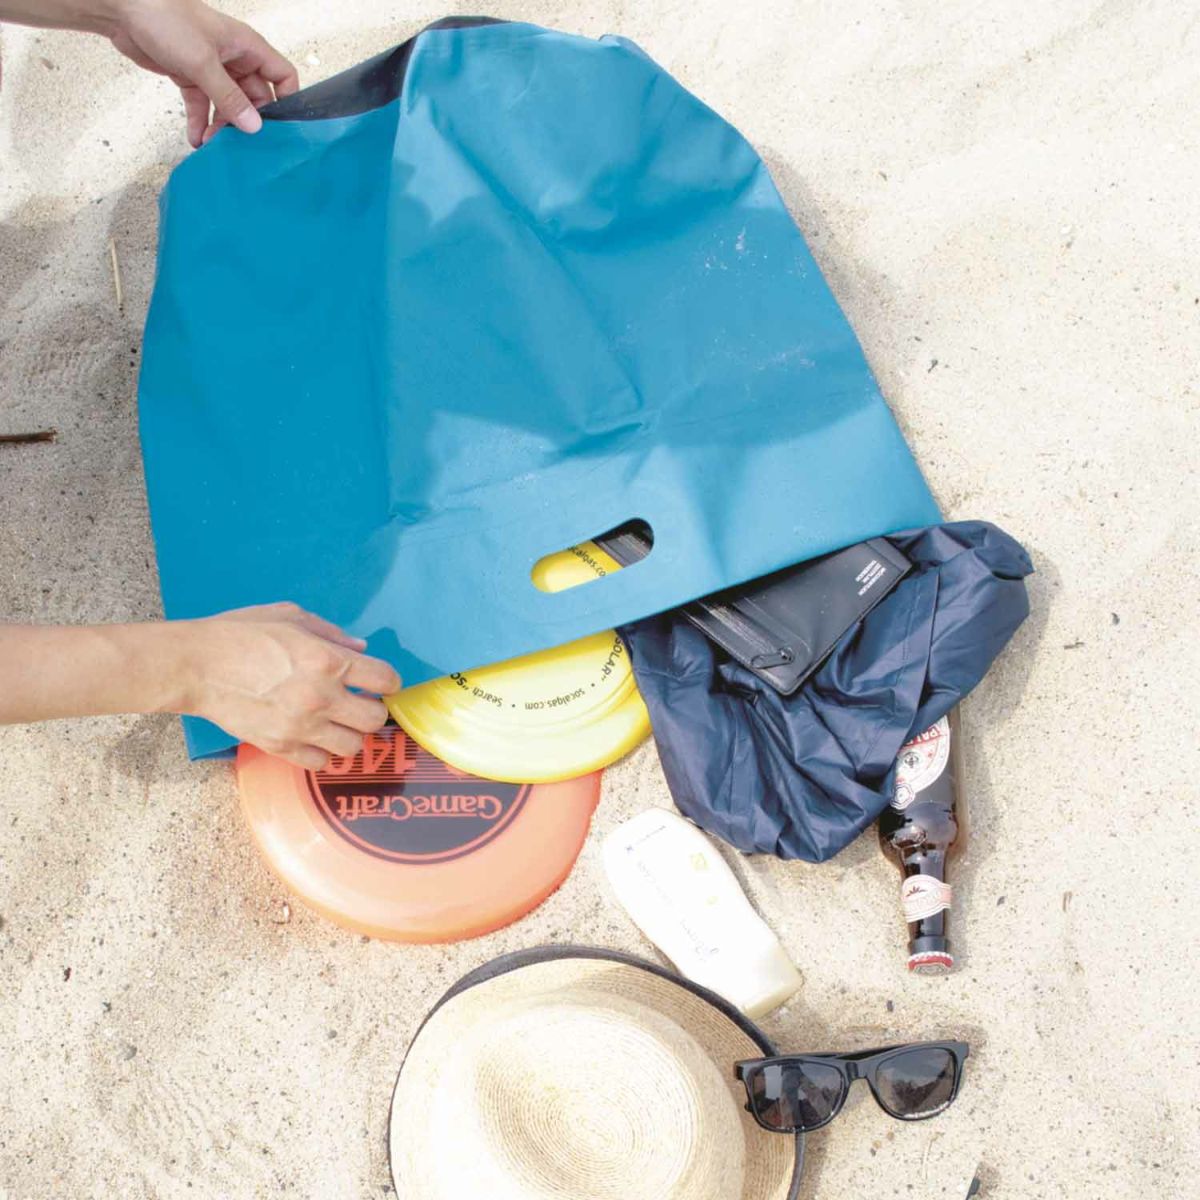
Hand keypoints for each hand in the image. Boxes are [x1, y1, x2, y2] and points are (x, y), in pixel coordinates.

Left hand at [107, 0, 298, 146]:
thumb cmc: (167, 19)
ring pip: (228, 105)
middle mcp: (234, 59)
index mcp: (247, 47)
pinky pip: (203, 105)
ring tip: (214, 144)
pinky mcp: (191, 77)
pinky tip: (197, 139)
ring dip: (222, 126)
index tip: (280, 127)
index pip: (282, 75)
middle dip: (247, 121)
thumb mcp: (203, 63)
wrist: (123, 9)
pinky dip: (200, 122)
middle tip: (240, 142)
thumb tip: (254, 126)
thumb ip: (229, 98)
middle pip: (255, 98)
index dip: (286, 100)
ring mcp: (213, 69)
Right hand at [180, 602, 400, 768]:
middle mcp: (321, 697)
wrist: (196, 666)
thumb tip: (361, 650)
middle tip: (359, 702)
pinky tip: (314, 736)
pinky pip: (320, 763)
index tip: (380, 681)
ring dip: (350, 733)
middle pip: (375, 720)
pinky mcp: (280, 746)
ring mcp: (301, 726)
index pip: (385, 679)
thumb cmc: (241, 634)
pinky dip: (322, 752)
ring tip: (337, 721)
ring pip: (353, 747)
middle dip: (373, 709)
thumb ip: (332, 634)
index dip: (389, 680)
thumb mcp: (291, 617)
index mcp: (327, 660)